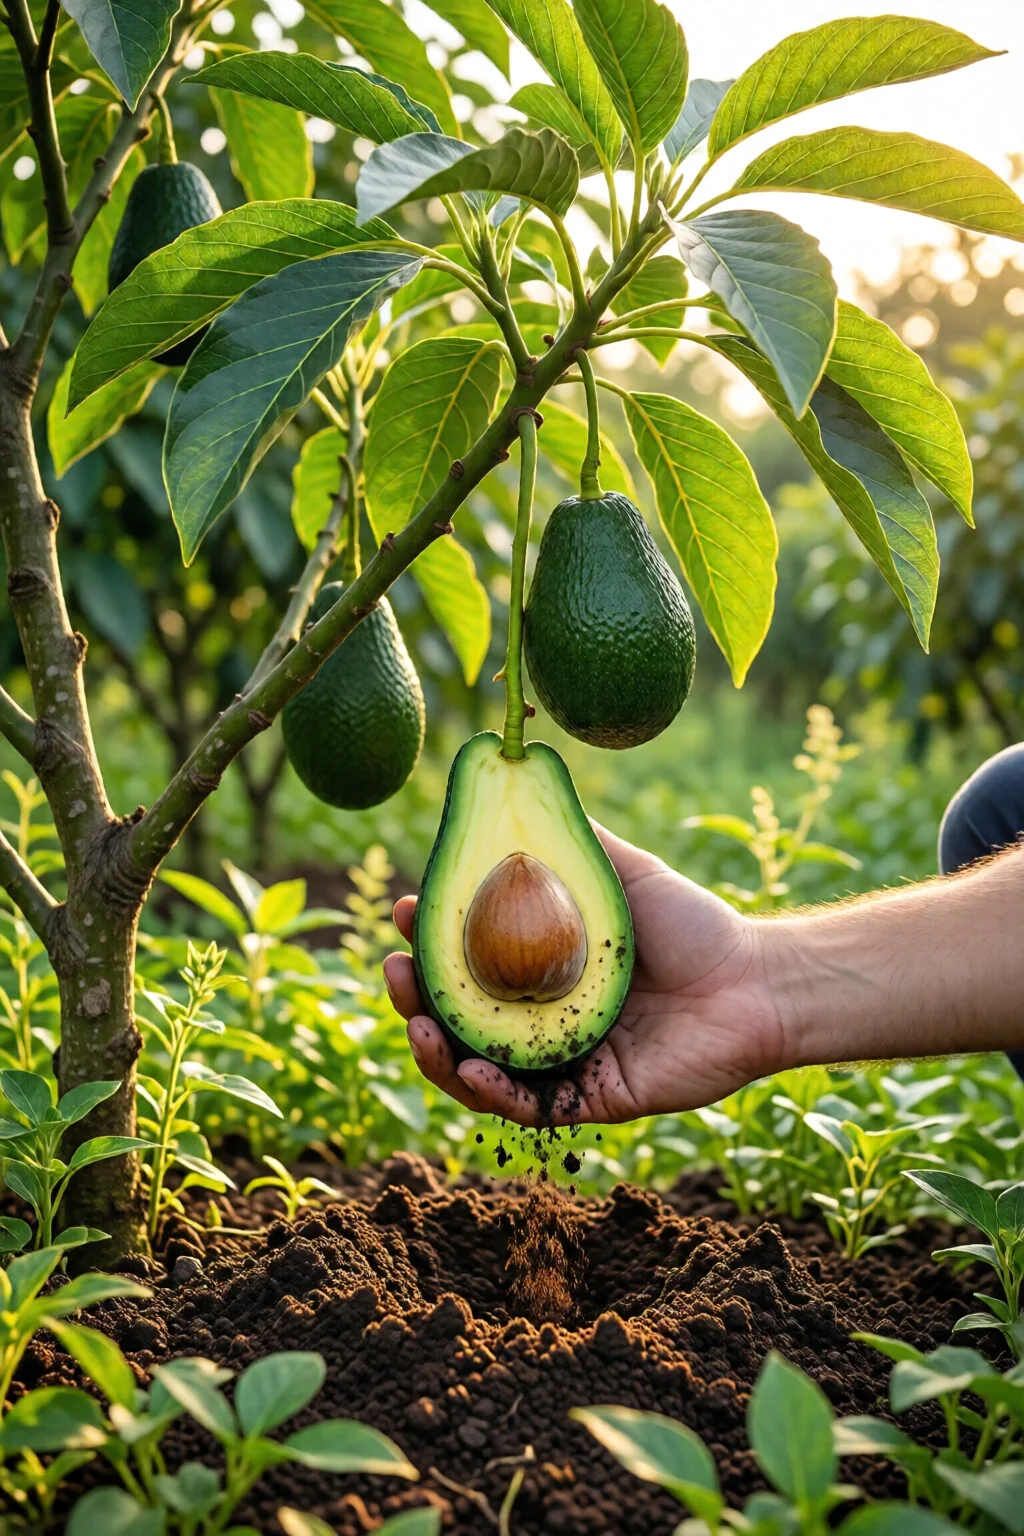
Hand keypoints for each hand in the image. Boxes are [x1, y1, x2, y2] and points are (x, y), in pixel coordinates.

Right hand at [382, 824, 786, 1126]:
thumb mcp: (622, 870)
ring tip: (419, 1025)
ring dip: (438, 1052)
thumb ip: (571, 838)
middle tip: (395, 970)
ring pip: (480, 1069)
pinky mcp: (594, 1101)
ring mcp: (566, 1062)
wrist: (756, 981)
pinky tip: (470, 1067)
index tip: (404, 908)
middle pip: (461, 1017)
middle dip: (417, 998)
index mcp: (542, 968)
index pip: (467, 959)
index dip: (428, 940)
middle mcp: (544, 1018)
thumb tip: (522, 778)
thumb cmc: (695, 924)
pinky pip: (530, 1106)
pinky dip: (491, 1092)